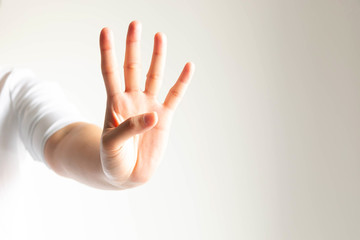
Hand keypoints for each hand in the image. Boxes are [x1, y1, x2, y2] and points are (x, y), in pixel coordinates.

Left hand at [99, 21, 194, 188]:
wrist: (126, 175)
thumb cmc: (112, 159)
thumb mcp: (112, 144)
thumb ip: (129, 127)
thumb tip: (153, 114)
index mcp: (115, 103)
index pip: (110, 71)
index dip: (107, 51)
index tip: (105, 30)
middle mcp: (132, 100)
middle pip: (132, 67)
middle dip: (133, 46)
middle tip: (136, 24)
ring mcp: (149, 107)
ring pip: (154, 76)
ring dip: (157, 56)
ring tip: (160, 36)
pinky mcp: (165, 118)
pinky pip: (175, 96)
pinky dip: (182, 81)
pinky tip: (188, 66)